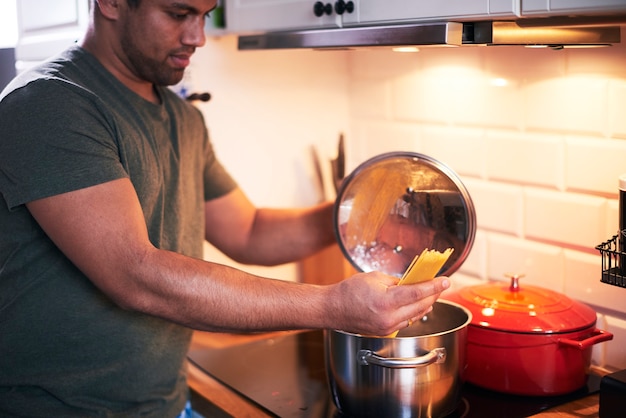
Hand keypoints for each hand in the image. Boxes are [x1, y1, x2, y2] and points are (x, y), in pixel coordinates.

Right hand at [326, 272, 449, 335]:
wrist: (332, 309)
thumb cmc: (348, 291)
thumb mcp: (374, 278)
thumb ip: (396, 281)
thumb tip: (412, 283)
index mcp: (386, 301)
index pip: (417, 292)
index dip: (434, 286)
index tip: (445, 281)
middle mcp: (388, 317)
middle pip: (421, 306)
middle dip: (433, 294)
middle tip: (441, 285)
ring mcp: (387, 327)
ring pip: (416, 316)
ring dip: (425, 304)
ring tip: (432, 293)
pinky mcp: (385, 332)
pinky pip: (406, 321)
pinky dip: (414, 312)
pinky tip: (417, 306)